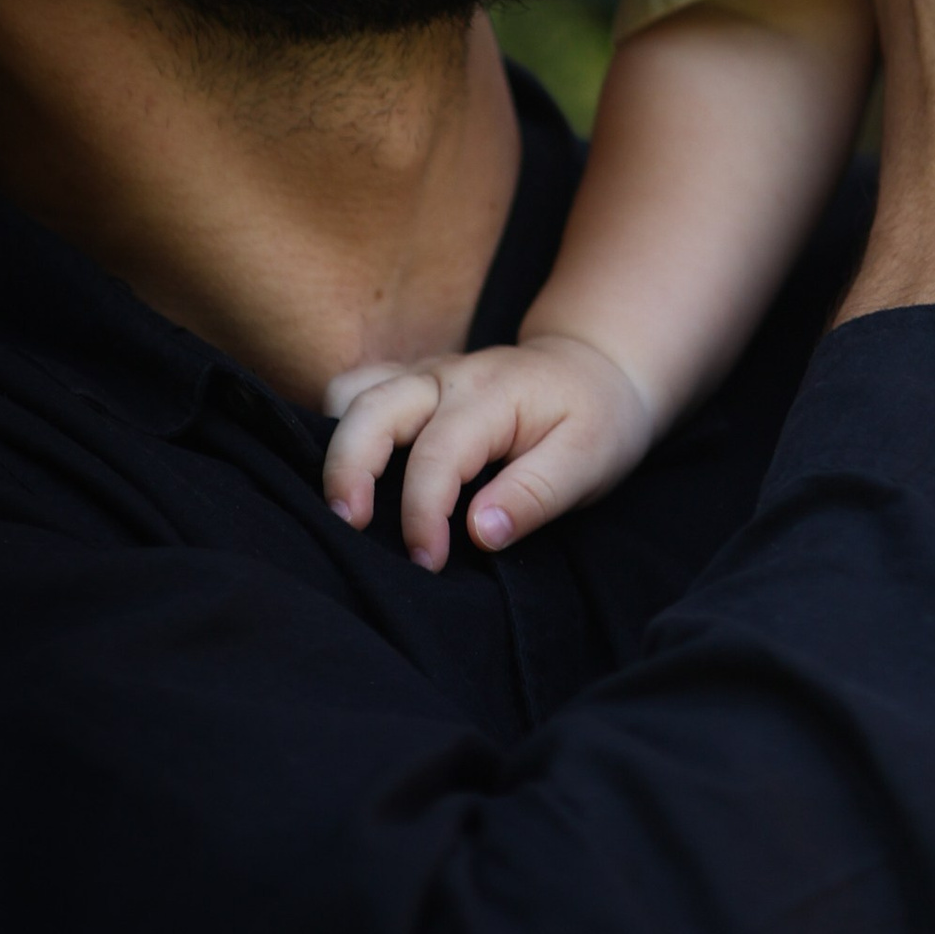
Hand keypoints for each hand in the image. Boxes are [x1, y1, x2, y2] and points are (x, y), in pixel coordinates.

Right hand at [321, 332, 657, 570]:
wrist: (598, 369)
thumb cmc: (597, 418)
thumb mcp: (588, 460)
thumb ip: (535, 494)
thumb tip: (480, 531)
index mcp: (491, 394)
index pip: (437, 455)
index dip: (423, 515)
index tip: (429, 564)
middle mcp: (447, 375)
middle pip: (373, 408)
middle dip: (348, 469)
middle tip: (348, 530)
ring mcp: (424, 374)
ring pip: (354, 393)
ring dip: (336, 446)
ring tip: (340, 508)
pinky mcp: (412, 384)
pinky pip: (357, 391)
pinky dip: (339, 426)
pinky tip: (349, 474)